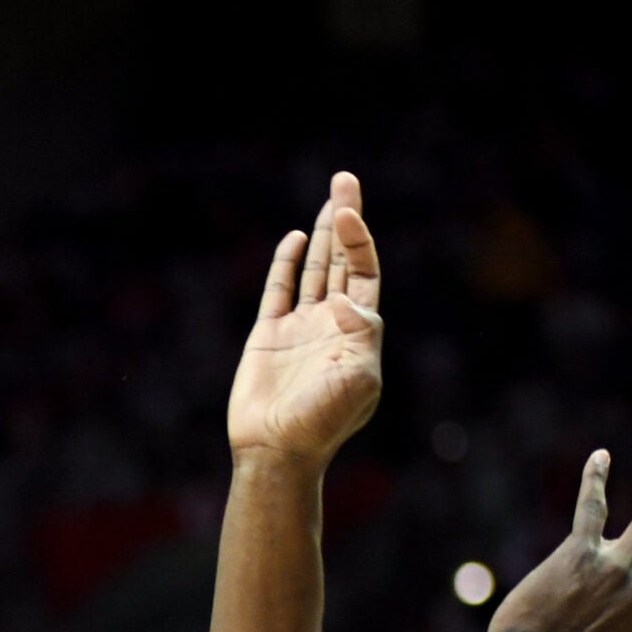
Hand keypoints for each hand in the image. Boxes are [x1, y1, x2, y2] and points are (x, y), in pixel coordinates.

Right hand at [228, 171, 384, 467]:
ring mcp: (300, 329)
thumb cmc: (321, 423)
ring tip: (331, 197)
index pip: (363, 272)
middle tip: (345, 179)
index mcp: (358, 333)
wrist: (277, 452)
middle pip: (342, 261)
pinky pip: (278, 290)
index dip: (357, 240)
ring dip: (323, 233)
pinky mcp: (268, 337)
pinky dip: (286, 262)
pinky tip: (296, 238)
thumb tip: (345, 302)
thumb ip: (362, 337)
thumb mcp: (357, 382)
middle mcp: (332, 325)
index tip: (347, 215)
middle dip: (346, 221)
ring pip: (314, 269)